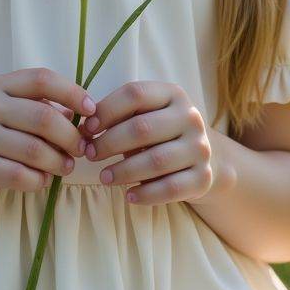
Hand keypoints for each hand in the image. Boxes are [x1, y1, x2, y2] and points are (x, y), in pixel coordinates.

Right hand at [0, 68, 95, 207]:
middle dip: (71, 137)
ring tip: (65, 167)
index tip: (91, 110)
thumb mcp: (10, 111)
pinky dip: (39, 180)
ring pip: (36, 151)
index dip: (73, 92)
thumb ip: (42, 107)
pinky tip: (41, 179)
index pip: (42, 79)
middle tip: (81, 149)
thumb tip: (85, 113)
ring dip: (59, 162)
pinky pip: (22, 176)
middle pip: (44, 118)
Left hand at [80, 81, 214, 205]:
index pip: (135, 94)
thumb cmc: (162, 133)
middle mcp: (190, 117)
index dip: (106, 110)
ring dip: (123, 171)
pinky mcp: (203, 177)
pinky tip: (129, 195)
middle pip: (142, 128)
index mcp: (173, 94)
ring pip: (155, 161)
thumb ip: (118, 117)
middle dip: (109, 143)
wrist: (206, 157)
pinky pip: (170, 188)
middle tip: (90, 154)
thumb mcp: (146, 116)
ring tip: (104, 177)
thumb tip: (83, 130)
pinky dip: (146, 194)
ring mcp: (200, 148)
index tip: (87, 128)